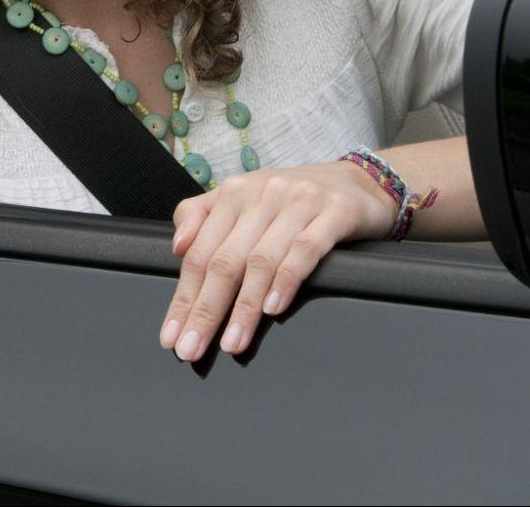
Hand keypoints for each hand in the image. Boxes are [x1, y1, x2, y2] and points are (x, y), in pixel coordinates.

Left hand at [158, 162, 392, 361]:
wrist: (358, 182)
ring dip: (244, 307)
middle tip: (192, 348)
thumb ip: (203, 216)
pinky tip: (274, 308)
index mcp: (234, 193)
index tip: (172, 335)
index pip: (200, 253)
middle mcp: (262, 195)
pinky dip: (286, 280)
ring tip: (232, 342)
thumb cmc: (292, 200)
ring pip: (262, 260)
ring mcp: (299, 202)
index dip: (183, 297)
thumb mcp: (245, 199)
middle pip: (225, 260)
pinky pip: (306, 249)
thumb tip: (178, 247)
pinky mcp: (334, 212)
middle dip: (205, 310)